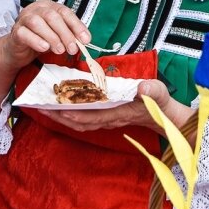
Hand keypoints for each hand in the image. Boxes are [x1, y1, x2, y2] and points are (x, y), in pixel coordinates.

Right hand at [5, 0, 90, 67]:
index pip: (65, 12)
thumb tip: (84, 40)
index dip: (76, 25)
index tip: (85, 39)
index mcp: (49, 7)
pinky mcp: (16, 31)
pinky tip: (44, 48)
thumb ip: (70, 35)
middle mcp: (36, 9)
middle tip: (72, 48)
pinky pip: (24, 33)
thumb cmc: (39, 39)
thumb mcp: (57, 35)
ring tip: (59, 50)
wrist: (18, 50)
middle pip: (52, 16)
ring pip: (37, 23)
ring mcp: (24, 19)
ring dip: (52, 38)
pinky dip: (36, 41)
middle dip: (65, 33)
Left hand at [38, 79, 193, 135]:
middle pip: (79, 121)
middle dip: (59, 116)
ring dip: (62, 116)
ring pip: (80, 121)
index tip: (56, 107)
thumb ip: (152, 90)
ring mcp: (107, 120)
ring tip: (46, 106)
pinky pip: (85, 118)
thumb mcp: (160, 94)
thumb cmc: (161, 105)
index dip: (72, 113)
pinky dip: (72, 113)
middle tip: (41, 106)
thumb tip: (143, 87)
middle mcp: (109, 119)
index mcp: (118, 113)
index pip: (90, 116)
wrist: (167, 118)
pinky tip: (64, 105)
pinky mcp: (108, 116)